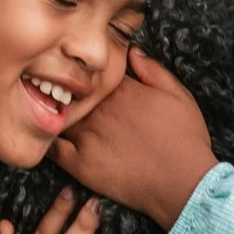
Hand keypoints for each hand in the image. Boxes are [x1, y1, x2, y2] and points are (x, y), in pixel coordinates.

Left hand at [51, 47, 218, 229]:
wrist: (183, 182)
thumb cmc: (186, 139)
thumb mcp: (178, 94)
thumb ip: (152, 69)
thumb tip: (132, 51)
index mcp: (122, 90)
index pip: (95, 73)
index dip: (91, 76)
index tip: (90, 80)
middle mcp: (100, 109)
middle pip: (72, 93)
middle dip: (67, 91)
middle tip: (62, 94)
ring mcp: (87, 136)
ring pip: (59, 116)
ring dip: (56, 113)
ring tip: (51, 114)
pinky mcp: (80, 164)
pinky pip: (53, 148)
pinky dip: (47, 140)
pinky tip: (47, 138)